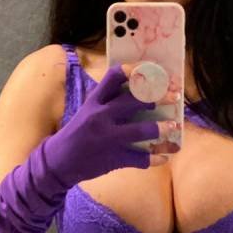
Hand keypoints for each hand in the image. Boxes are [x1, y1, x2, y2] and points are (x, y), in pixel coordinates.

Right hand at [46, 62, 179, 185]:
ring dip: (161, 128)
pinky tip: (163, 157)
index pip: (114, 76)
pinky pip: (139, 158)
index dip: (135, 70)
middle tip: (174, 96)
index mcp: (94, 101)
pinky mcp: (113, 158)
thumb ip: (107, 102)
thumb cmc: (76, 134)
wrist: (58, 163)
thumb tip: (138, 93)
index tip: (153, 69)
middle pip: (134, 101)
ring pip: (141, 131)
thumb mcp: (86, 111)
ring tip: (174, 127)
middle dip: (158, 97)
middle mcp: (100, 116)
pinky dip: (154, 158)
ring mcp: (107, 138)